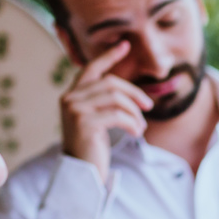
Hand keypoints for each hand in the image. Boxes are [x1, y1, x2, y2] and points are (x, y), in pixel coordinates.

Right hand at [60, 41, 152, 182]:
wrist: (81, 173)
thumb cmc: (91, 148)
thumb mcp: (96, 120)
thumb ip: (103, 103)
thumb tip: (128, 93)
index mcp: (72, 95)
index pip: (91, 69)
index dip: (109, 56)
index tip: (125, 45)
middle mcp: (70, 99)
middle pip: (111, 83)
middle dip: (134, 94)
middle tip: (149, 107)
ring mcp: (75, 109)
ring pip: (116, 98)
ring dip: (134, 112)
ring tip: (140, 127)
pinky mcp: (84, 122)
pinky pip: (117, 114)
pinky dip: (132, 122)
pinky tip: (137, 132)